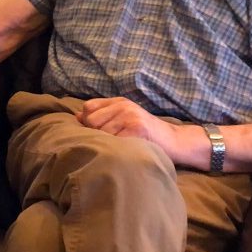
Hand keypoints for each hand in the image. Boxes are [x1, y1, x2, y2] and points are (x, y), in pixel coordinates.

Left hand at [77, 97, 200, 165]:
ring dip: (108, 144)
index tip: (98, 133)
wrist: (176, 141)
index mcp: (119, 102)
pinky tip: (126, 150)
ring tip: (121, 147)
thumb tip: (76, 116)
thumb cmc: (147, 134)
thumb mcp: (124, 118)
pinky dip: (117, 149)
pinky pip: (114, 141)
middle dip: (96, 134)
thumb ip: (102, 115)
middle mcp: (124, 106)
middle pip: (91, 121)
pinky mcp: (137, 128)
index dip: (88, 122)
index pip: (88, 108)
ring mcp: (131, 116)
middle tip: (112, 142)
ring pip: (102, 133)